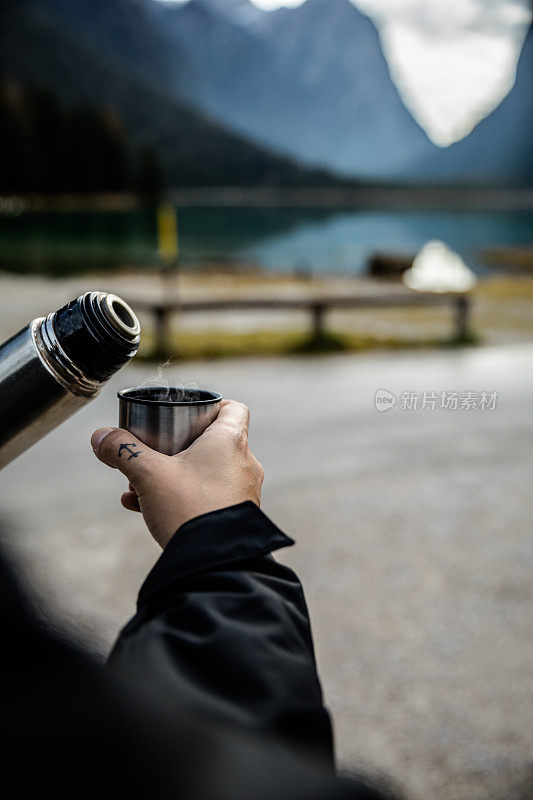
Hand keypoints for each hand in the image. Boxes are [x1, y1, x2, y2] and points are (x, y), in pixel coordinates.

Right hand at [91, 400, 263, 548]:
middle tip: (151, 456)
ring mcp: (243, 492)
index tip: (188, 415)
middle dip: (177, 448)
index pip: (233, 408)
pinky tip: (144, 508)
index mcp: (230, 442)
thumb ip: (122, 450)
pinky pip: (209, 498)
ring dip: (173, 475)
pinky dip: (182, 497)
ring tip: (139, 487)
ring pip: (207, 473)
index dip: (212, 406)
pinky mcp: (238, 516)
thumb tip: (100, 437)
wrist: (212, 564)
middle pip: (213, 442)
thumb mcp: (148, 475)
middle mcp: (244, 464)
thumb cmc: (187, 509)